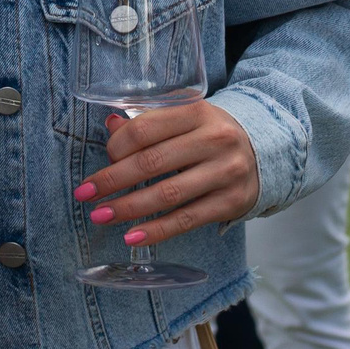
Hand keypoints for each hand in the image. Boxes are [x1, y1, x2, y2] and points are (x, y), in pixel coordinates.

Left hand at [76, 101, 259, 244]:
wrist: (264, 150)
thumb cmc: (210, 133)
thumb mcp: (185, 117)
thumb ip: (149, 120)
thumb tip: (110, 125)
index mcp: (196, 111)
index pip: (146, 128)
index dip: (116, 145)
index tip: (103, 158)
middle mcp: (214, 140)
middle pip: (152, 162)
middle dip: (112, 180)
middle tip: (85, 194)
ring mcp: (225, 172)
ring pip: (168, 194)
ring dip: (128, 208)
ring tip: (100, 216)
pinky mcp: (231, 202)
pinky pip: (187, 219)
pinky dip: (157, 230)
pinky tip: (133, 236)